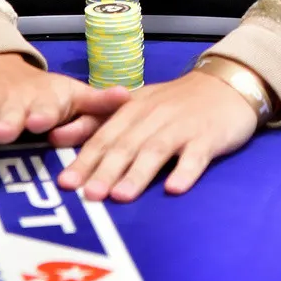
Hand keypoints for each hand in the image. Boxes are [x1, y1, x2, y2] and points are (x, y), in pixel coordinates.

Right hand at [0, 52, 130, 156]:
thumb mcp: (69, 94)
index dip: (41, 114)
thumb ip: (96, 103)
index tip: (41, 121)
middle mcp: (13, 104)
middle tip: (5, 133)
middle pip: (10, 115)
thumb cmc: (39, 91)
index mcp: (42, 100)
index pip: (43, 107)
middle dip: (8, 124)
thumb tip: (129, 98)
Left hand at [51, 69, 258, 201]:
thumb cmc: (174, 102)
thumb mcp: (134, 106)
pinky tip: (174, 188)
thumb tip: (55, 136)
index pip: (104, 136)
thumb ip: (96, 122)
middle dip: (106, 170)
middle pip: (126, 144)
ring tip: (121, 195)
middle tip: (89, 194)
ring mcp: (181, 127)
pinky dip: (185, 171)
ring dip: (138, 173)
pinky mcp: (208, 137)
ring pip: (156, 150)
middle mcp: (153, 117)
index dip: (85, 159)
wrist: (224, 85)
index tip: (67, 182)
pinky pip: (196, 156)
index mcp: (132, 110)